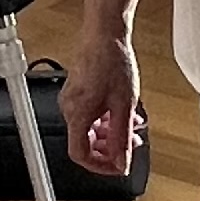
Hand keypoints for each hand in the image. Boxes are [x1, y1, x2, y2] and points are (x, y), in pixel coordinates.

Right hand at [62, 14, 142, 176]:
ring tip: (131, 126)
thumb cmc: (111, 61)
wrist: (105, 34)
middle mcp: (69, 108)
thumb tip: (122, 163)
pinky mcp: (77, 90)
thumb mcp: (124, 106)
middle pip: (85, 142)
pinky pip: (89, 114)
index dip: (100, 166)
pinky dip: (105, 119)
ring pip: (89, 128)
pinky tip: (121, 112)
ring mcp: (71, 98)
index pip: (80, 155)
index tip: (118, 166)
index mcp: (77, 115)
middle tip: (130, 145)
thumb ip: (122, 138)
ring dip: (110, 132)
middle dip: (110, 148)